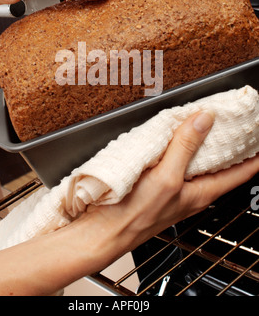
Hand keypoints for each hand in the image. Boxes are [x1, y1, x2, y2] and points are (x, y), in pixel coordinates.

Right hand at [0, 111, 257, 295]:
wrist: (103, 229)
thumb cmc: (134, 214)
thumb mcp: (166, 178)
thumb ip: (185, 147)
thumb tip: (204, 119)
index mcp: (202, 192)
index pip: (242, 171)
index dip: (254, 151)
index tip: (256, 129)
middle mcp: (192, 190)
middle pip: (221, 163)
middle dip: (230, 141)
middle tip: (232, 117)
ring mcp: (175, 186)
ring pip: (198, 159)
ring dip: (204, 140)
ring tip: (206, 118)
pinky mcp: (157, 182)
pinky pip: (176, 159)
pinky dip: (180, 144)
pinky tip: (173, 133)